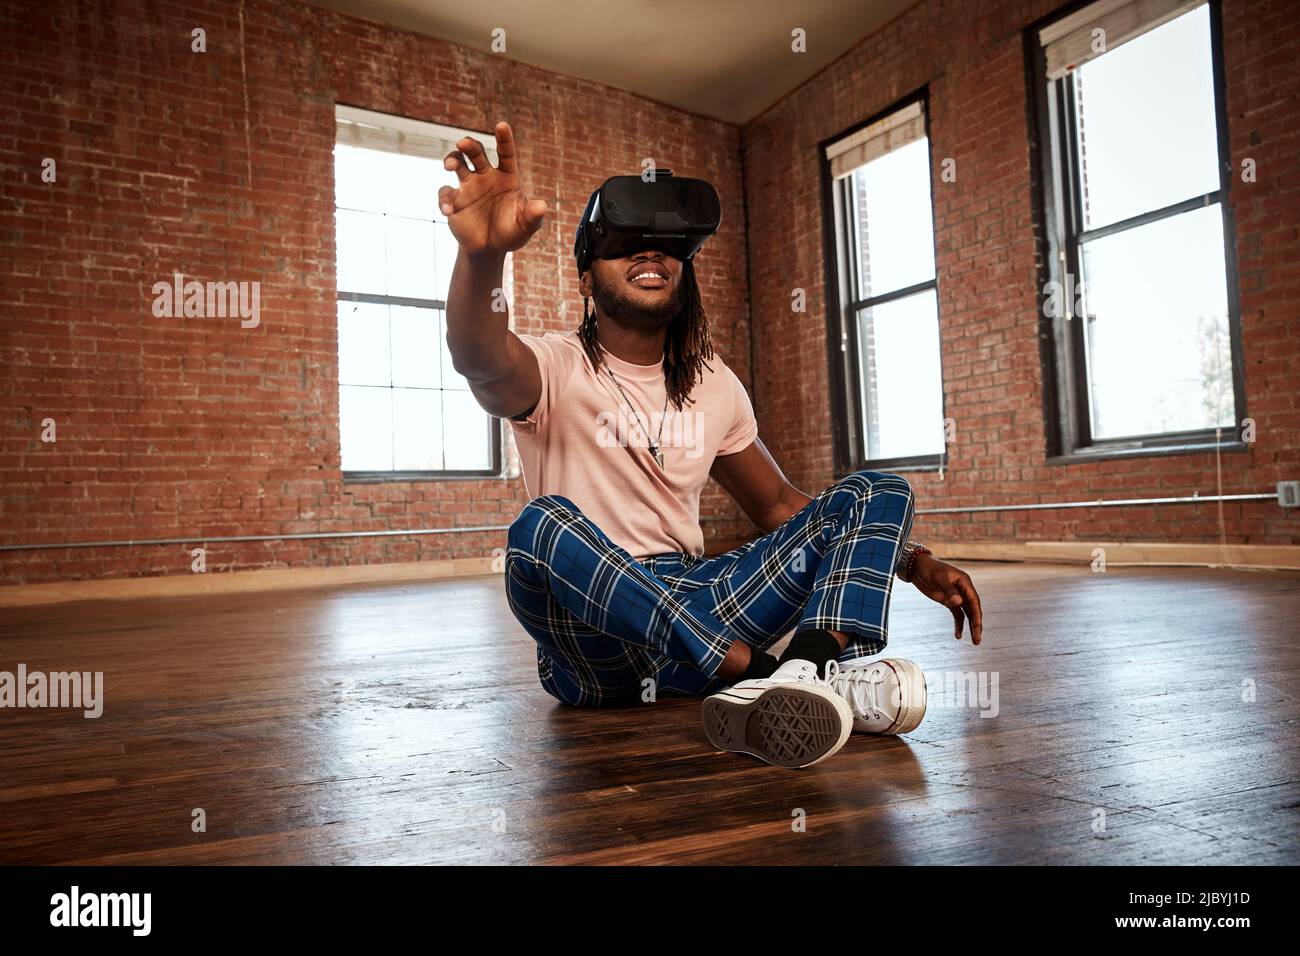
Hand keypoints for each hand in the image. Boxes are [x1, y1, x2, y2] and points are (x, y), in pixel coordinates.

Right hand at [439, 121, 548, 255]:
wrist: (489, 249)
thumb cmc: (510, 233)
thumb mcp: (525, 227)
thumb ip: (533, 216)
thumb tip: (542, 206)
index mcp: (506, 177)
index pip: (506, 153)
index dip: (504, 139)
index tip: (502, 125)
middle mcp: (486, 176)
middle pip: (476, 152)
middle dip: (469, 145)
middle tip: (463, 144)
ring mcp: (469, 186)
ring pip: (458, 163)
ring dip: (452, 159)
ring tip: (450, 166)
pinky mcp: (454, 200)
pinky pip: (446, 193)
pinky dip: (444, 199)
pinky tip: (448, 210)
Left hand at [908, 554, 982, 644]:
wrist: (917, 567)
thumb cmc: (929, 569)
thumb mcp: (938, 578)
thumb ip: (949, 590)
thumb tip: (959, 602)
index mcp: (965, 582)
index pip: (974, 601)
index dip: (977, 615)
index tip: (978, 627)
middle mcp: (963, 590)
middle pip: (973, 609)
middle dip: (976, 625)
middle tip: (977, 640)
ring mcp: (956, 596)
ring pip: (967, 614)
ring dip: (970, 627)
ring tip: (975, 641)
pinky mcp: (948, 601)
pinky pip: (957, 615)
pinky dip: (959, 625)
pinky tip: (958, 635)